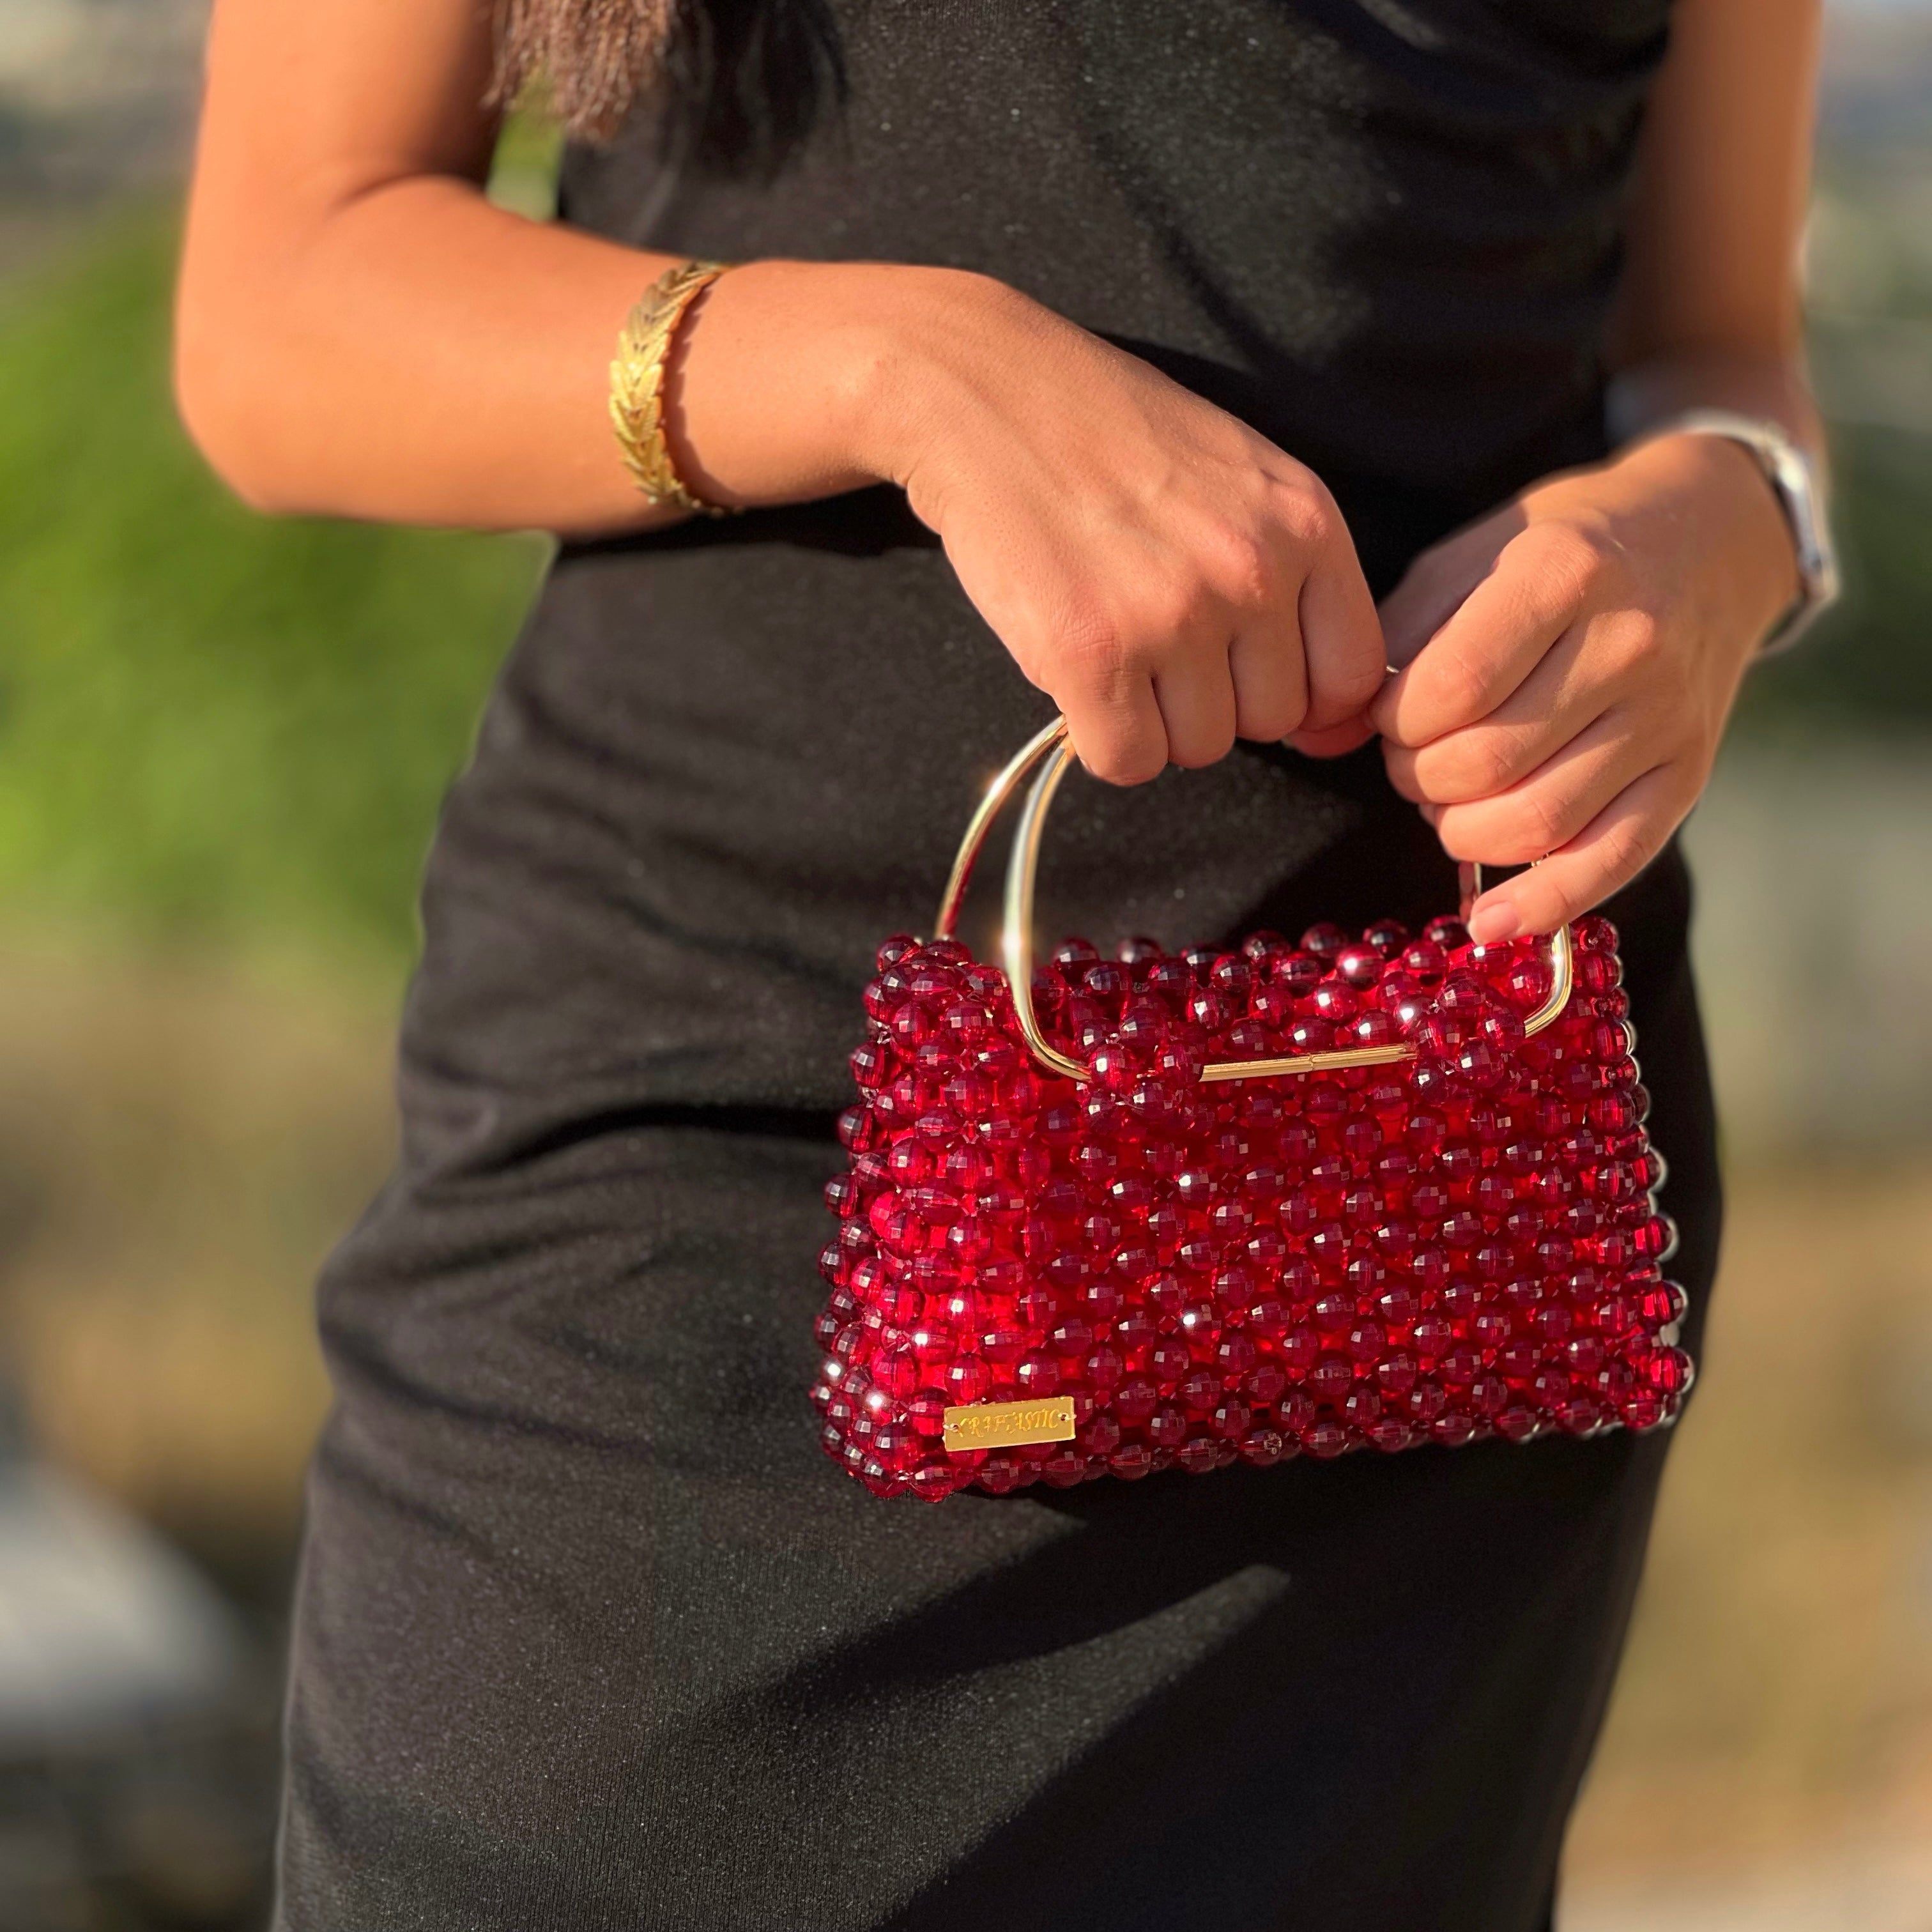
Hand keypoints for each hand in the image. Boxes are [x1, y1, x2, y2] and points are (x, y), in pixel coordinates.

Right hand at [868, 274, 1384, 782]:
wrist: (990, 397)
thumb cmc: (1113, 440)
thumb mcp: (1242, 481)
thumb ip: (1295, 583)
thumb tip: (1328, 730)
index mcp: (1305, 523)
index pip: (1351, 677)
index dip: (1302, 696)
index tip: (1251, 678)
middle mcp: (1252, 571)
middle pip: (1271, 722)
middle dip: (1218, 700)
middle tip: (1160, 640)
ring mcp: (1172, 616)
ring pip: (1200, 749)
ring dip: (1156, 719)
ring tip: (1115, 642)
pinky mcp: (1092, 656)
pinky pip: (1127, 762)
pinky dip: (1101, 739)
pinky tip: (1081, 677)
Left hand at [1367, 431, 1800, 939]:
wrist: (1709, 537)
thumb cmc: (1563, 549)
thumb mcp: (1473, 557)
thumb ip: (1399, 637)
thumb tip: (1335, 730)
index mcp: (1564, 572)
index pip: (1448, 691)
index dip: (1394, 723)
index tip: (1391, 716)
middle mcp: (1628, 645)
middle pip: (1484, 764)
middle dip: (1418, 778)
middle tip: (1414, 759)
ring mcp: (1665, 717)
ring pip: (1535, 822)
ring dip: (1461, 832)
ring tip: (1449, 799)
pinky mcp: (1689, 775)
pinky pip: (1612, 861)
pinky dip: (1543, 904)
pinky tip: (1489, 921)